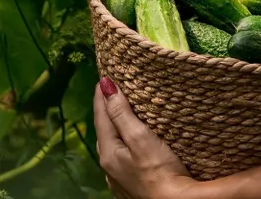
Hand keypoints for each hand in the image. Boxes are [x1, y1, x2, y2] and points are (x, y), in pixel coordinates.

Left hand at [94, 77, 201, 198]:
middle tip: (113, 90)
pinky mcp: (132, 186)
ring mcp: (119, 178)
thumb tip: (105, 85)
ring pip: (113, 145)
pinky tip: (131, 144)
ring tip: (123, 112)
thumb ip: (121, 113)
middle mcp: (109, 166)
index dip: (102, 94)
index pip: (100, 116)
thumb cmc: (159, 172)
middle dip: (107, 109)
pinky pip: (123, 158)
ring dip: (116, 127)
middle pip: (104, 131)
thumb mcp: (140, 138)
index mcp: (108, 153)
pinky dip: (124, 143)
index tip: (104, 74)